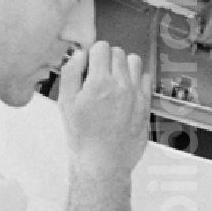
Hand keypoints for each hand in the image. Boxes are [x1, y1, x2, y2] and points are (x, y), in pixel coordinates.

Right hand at [58, 40, 151, 174]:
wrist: (102, 163)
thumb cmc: (82, 137)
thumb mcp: (65, 103)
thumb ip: (71, 72)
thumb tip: (80, 54)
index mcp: (99, 82)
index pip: (101, 47)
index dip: (93, 54)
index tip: (89, 65)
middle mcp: (121, 85)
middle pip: (118, 52)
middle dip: (107, 59)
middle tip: (99, 75)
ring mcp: (136, 94)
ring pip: (134, 62)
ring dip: (123, 66)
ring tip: (114, 80)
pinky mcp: (146, 104)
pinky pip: (145, 78)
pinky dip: (136, 80)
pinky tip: (126, 91)